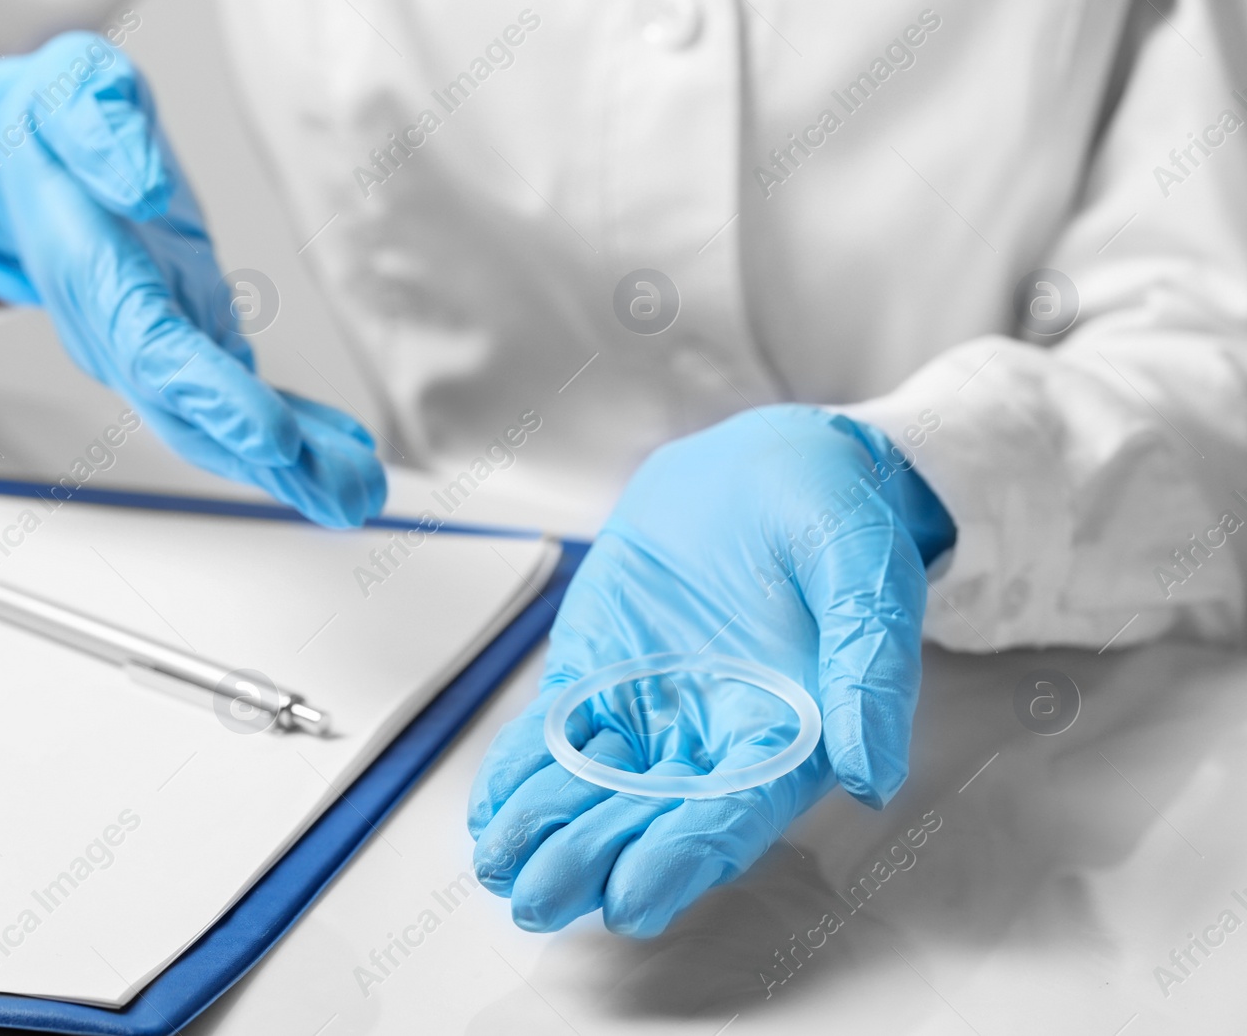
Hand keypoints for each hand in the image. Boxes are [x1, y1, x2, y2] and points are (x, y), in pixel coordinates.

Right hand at [0, 32, 384, 526]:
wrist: (12, 163)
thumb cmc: (49, 126)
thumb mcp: (69, 90)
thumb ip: (99, 128)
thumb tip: (140, 181)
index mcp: (90, 269)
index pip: (152, 348)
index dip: (213, 396)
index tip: (272, 437)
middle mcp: (115, 327)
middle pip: (189, 409)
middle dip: (265, 458)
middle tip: (342, 495)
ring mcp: (147, 346)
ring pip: (212, 422)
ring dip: (287, 466)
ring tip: (355, 494)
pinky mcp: (181, 343)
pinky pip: (233, 400)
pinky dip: (289, 433)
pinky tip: (340, 457)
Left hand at [467, 405, 954, 935]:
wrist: (765, 461)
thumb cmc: (831, 510)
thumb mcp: (864, 563)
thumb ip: (870, 661)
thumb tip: (870, 771)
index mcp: (791, 732)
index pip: (734, 814)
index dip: (683, 858)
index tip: (634, 897)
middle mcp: (717, 738)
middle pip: (652, 818)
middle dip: (594, 860)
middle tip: (539, 896)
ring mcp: (653, 708)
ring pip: (596, 786)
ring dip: (548, 829)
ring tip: (500, 864)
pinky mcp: (602, 673)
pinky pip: (558, 731)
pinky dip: (521, 769)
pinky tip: (489, 807)